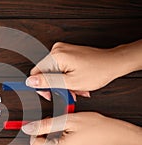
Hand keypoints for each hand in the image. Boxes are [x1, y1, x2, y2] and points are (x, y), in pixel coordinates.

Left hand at [22, 112, 141, 144]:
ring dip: (58, 139)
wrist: (118, 138)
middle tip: (65, 125)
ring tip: (73, 132)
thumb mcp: (68, 120)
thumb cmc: (97, 128)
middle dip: (51, 133)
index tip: (43, 123)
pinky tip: (77, 139)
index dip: (38, 130)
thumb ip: (45, 125)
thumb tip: (27, 127)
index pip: (35, 142)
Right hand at [26, 40, 141, 100]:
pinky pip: (60, 68)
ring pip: (53, 73)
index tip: (50, 95)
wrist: (113, 63)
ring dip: (63, 84)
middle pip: (45, 73)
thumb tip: (30, 82)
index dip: (42, 87)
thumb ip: (48, 81)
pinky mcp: (67, 53)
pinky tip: (76, 84)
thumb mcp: (70, 82)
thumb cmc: (98, 71)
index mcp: (56, 56)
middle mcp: (57, 50)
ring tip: (75, 90)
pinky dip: (67, 78)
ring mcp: (63, 50)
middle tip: (66, 94)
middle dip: (55, 86)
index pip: (36, 73)